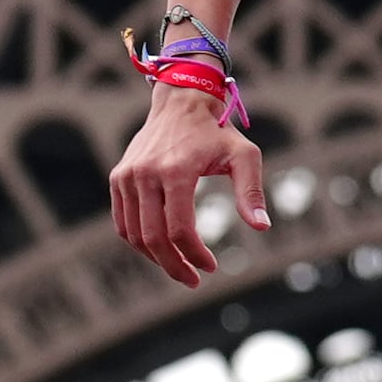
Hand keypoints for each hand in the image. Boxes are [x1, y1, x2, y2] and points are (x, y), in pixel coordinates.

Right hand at [109, 84, 269, 285]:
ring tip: (179, 268)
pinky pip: (123, 223)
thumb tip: (262, 226)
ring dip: (156, 259)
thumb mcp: (244, 156)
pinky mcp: (118, 178)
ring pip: (135, 235)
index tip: (212, 267)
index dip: (195, 255)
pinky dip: (139, 242)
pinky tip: (161, 251)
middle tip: (194, 280)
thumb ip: (251, 191)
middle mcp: (145, 174)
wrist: (181, 101)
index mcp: (176, 170)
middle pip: (154, 238)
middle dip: (174, 266)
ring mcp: (127, 176)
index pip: (180, 229)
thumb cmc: (217, 132)